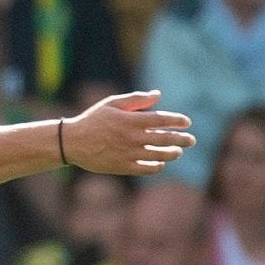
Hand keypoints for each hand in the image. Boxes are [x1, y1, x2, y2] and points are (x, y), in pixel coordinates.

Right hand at [59, 90, 193, 174]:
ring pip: (159, 155)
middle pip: (165, 139)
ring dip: (172, 154)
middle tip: (191, 140)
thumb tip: (158, 95)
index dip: (177, 121)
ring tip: (178, 152)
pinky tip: (161, 163)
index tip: (187, 122)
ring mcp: (129, 153)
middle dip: (182, 139)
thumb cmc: (94, 119)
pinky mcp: (124, 167)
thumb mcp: (113, 103)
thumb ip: (137, 99)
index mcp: (131, 120)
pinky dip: (157, 166)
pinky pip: (146, 168)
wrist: (73, 142)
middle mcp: (133, 137)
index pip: (161, 119)